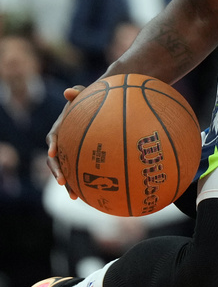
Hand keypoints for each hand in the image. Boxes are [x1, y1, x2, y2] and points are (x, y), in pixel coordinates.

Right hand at [46, 85, 83, 199]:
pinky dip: (80, 183)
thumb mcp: (84, 94)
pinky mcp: (77, 160)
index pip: (52, 138)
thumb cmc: (89, 101)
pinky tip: (89, 196)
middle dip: (57, 171)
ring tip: (75, 196)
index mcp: (59, 130)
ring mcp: (68, 153)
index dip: (52, 146)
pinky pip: (76, 173)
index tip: (53, 152)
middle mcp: (60, 144)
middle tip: (63, 181)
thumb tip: (68, 91)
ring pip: (64, 170)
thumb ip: (77, 93)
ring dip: (67, 183)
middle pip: (54, 160)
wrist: (96, 109)